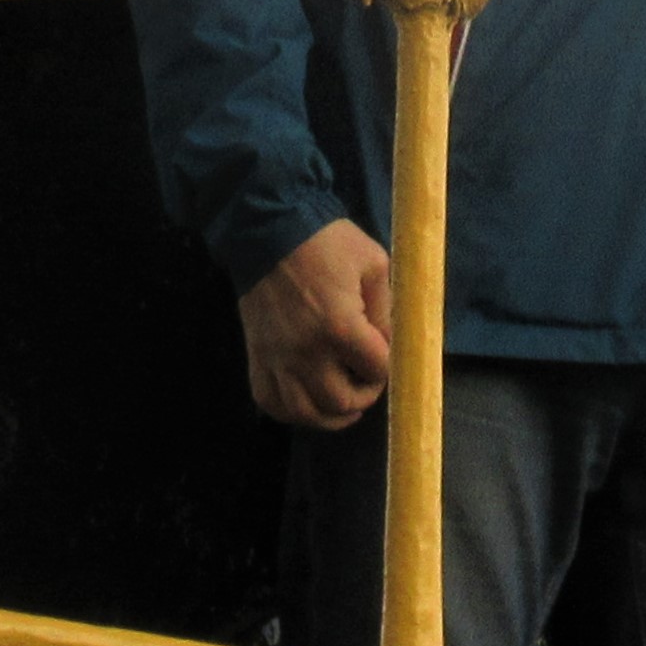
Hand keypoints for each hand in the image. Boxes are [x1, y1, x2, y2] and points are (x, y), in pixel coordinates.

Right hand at [240, 219, 395, 429]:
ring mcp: (278, 358)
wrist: (269, 230)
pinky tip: (307, 401)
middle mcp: (307, 352)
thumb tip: (388, 345)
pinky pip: (270, 402)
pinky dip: (291, 411)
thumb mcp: (373, 263)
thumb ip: (386, 309)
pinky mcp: (257, 356)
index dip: (386, 366)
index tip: (383, 353)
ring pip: (305, 413)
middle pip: (341, 402)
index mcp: (340, 327)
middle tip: (365, 378)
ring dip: (329, 415)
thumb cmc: (326, 242)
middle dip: (362, 395)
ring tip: (342, 402)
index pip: (377, 370)